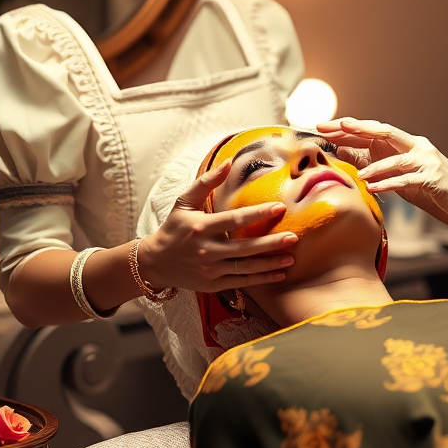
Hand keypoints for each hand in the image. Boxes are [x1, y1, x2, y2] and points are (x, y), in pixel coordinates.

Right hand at [138, 161, 297, 291]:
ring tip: (291, 258)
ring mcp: (210, 270)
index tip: (279, 208)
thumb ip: (206, 183)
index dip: (257, 214)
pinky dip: (261, 279)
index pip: (234, 219)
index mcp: (201, 227)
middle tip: (293, 237)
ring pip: (245, 267)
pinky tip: (279, 274)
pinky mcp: (212, 285)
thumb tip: (228, 162)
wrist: (155, 263)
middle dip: (270, 243)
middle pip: (244, 247)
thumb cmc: (174, 228)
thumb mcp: (184, 202)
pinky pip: (241, 282)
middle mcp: (206, 250)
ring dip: (270, 264)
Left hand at [317, 118, 447, 230]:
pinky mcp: (433, 178)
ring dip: (373, 165)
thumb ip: (375, 162)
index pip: (374, 131)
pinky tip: (373, 188)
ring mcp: (427, 160)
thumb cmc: (432, 189)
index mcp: (407, 142)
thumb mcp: (400, 175)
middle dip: (355, 130)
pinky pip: (407, 180)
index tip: (324, 126)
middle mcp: (417, 146)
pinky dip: (388, 183)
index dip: (349, 128)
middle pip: (383, 132)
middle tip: (331, 128)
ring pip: (395, 157)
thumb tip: (344, 151)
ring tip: (356, 173)